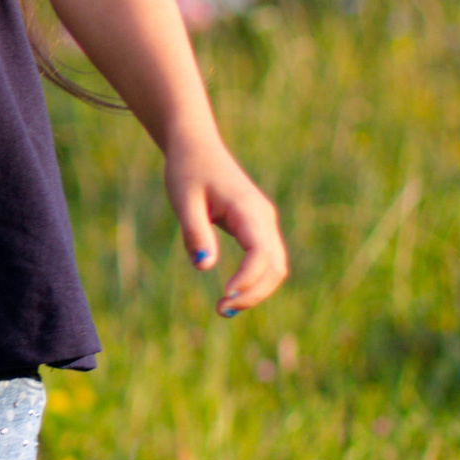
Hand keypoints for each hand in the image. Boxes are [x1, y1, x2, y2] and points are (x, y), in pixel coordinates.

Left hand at [165, 137, 287, 316]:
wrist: (197, 149)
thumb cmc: (187, 171)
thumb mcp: (184, 200)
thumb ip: (195, 231)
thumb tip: (203, 265)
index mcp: (248, 210)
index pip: (261, 253)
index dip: (248, 278)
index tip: (225, 294)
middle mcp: (264, 218)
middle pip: (275, 266)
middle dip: (254, 292)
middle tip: (222, 310)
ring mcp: (264, 224)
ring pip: (275, 267)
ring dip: (256, 290)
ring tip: (225, 307)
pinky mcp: (256, 228)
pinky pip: (265, 261)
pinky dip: (254, 280)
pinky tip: (231, 292)